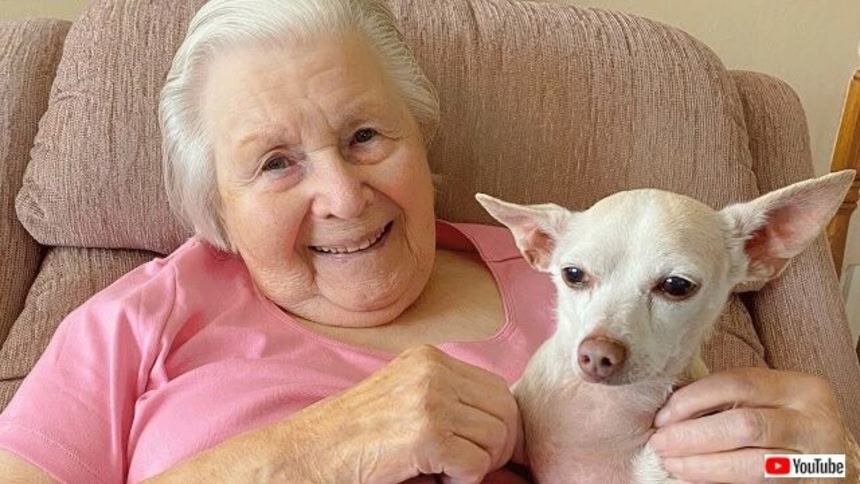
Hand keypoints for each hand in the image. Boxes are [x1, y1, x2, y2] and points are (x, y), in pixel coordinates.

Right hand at [326, 345, 519, 482]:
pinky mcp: (426, 434)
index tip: (482, 449)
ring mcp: (429, 399)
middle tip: (465, 465)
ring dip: (475, 465)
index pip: (498, 388)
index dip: (500, 425)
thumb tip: (505, 424)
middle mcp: (432, 370)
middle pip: (506, 411)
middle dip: (496, 447)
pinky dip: (462, 481)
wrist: (309, 453)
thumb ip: (449, 397)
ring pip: (496, 439)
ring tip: (440, 469)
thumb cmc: (355, 436)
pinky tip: (432, 477)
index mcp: (429, 358)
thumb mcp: (406, 397)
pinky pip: (476, 465)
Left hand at [648, 367, 845, 482]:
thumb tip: (671, 406)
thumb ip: (734, 397)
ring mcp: (816, 459)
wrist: (837, 461)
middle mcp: (814, 421)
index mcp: (801, 387)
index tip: (663, 414)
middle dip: (693, 435)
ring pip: (752, 463)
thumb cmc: (790, 424)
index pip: (739, 382)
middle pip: (743, 424)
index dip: (694, 398)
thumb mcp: (772, 401)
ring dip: (703, 465)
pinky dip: (721, 479)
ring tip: (672, 463)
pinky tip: (697, 476)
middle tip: (661, 442)